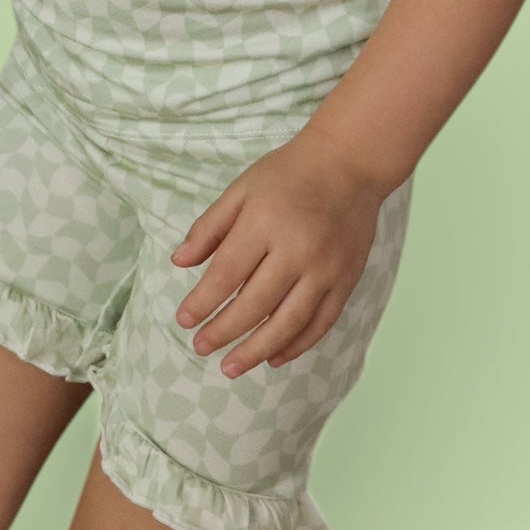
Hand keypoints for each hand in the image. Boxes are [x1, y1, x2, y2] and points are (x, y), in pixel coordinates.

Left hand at [170, 134, 385, 374]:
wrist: (350, 162)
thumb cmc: (289, 173)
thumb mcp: (242, 189)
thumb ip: (210, 227)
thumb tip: (179, 263)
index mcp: (264, 223)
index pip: (226, 274)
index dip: (202, 303)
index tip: (184, 321)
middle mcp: (297, 250)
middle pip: (254, 305)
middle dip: (223, 332)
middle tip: (200, 348)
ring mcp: (325, 269)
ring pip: (288, 323)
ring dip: (256, 350)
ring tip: (230, 367)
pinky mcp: (346, 280)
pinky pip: (320, 323)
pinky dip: (296, 345)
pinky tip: (274, 357)